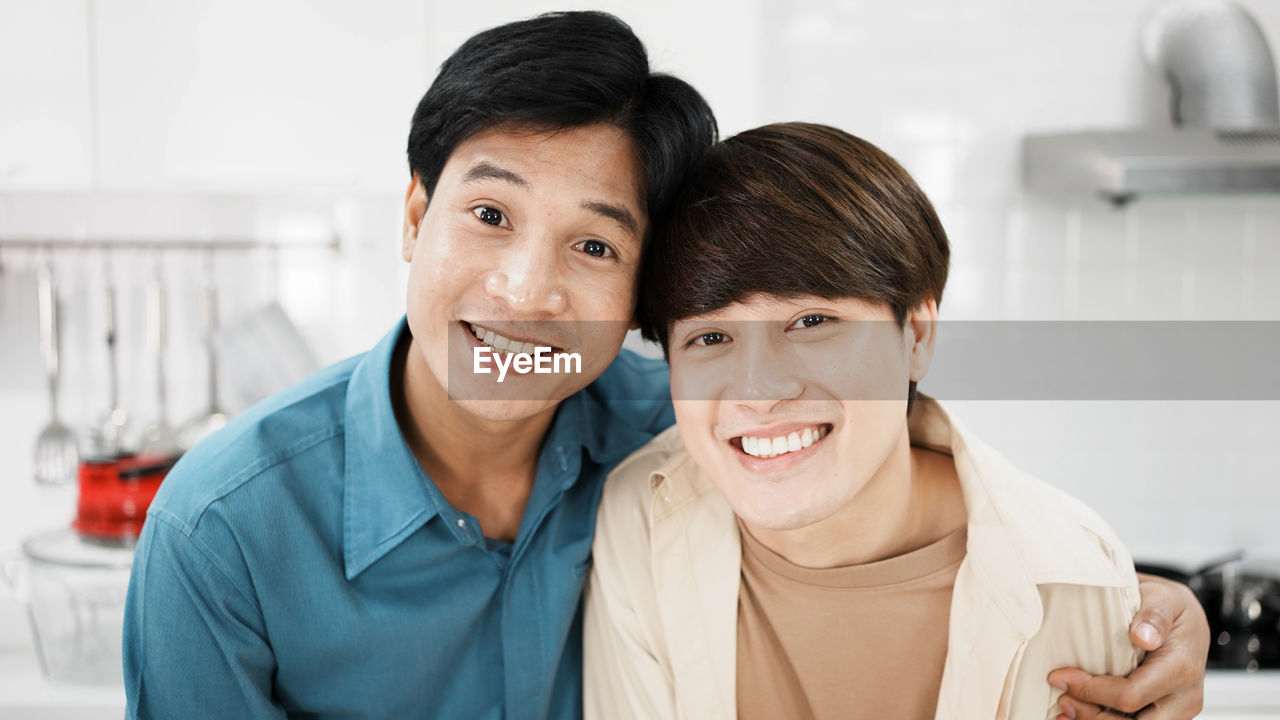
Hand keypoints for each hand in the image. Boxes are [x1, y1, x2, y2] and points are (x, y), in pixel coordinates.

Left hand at [1047, 573, 1208, 718]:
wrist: (1185, 619)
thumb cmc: (1171, 607)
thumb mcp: (1164, 598)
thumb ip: (1153, 616)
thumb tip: (1142, 637)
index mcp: (1181, 670)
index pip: (1131, 695)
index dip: (1091, 691)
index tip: (1060, 677)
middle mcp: (1183, 698)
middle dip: (1092, 717)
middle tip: (1062, 699)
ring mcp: (1175, 710)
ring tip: (1066, 705)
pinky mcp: (1164, 714)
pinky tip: (1078, 713)